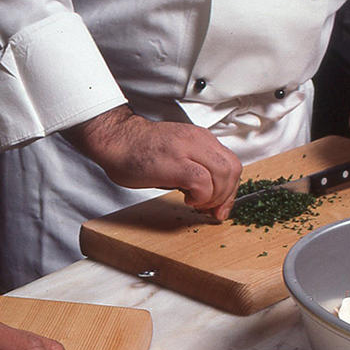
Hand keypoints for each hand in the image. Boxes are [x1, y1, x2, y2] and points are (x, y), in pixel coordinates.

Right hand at [62, 105, 242, 220]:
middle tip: (211, 210)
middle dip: (226, 196)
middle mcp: (198, 141)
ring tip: (198, 203)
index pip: (231, 164)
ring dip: (215, 197)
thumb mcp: (177, 154)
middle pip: (233, 170)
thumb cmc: (140, 150)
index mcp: (200, 139)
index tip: (221, 206)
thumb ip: (196, 169)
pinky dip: (201, 197)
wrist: (116, 140)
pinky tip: (187, 199)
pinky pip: (203, 183)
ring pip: (223, 176)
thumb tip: (208, 195)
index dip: (230, 190)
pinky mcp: (176, 164)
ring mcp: (188, 150)